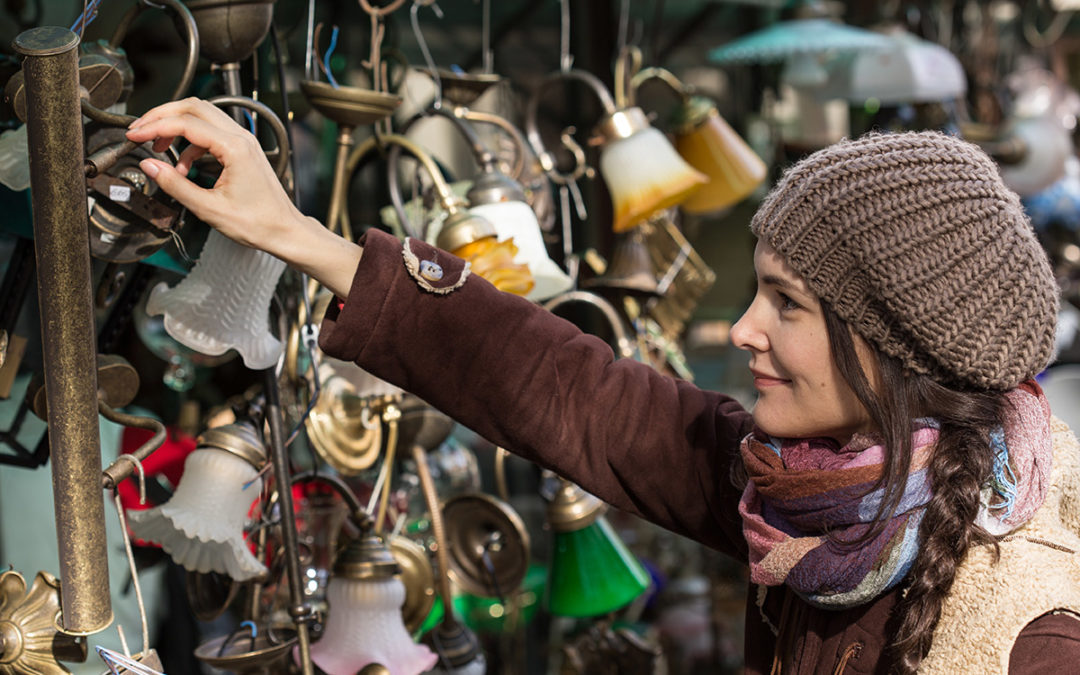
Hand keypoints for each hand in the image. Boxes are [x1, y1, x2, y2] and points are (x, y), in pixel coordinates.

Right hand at [125, 97, 306, 255]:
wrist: (284, 230)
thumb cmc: (258, 223)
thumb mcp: (209, 209)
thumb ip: (175, 185)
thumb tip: (149, 166)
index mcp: (235, 148)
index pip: (186, 123)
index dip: (154, 126)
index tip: (134, 134)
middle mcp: (241, 138)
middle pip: (194, 107)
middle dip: (162, 116)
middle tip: (140, 130)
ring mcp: (244, 141)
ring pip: (203, 116)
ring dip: (176, 127)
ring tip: (157, 148)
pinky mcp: (243, 149)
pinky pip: (211, 133)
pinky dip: (191, 142)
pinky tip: (182, 165)